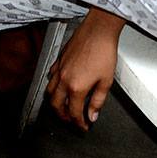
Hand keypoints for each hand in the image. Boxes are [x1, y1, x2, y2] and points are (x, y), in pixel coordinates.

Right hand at [46, 12, 122, 129]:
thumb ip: (98, 101)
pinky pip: (50, 77)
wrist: (98, 31)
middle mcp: (64, 80)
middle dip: (63, 116)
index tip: (83, 126)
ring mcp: (59, 69)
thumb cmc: (103, 52)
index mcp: (77, 88)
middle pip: (56, 105)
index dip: (79, 123)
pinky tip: (60, 85)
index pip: (74, 113)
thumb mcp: (106, 81)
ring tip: (63, 107)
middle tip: (71, 120)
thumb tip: (92, 115)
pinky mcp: (58, 60)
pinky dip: (53, 86)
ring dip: (55, 103)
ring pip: (50, 92)